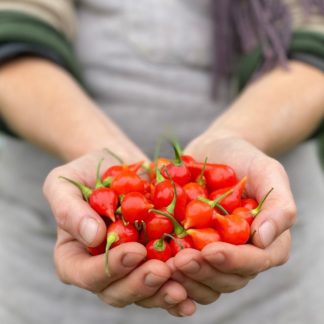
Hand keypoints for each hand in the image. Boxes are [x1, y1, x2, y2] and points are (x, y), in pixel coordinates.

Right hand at [43, 149, 192, 315]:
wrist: (117, 163)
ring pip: (144, 292)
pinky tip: (194, 290)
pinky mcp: (154, 258)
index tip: (134, 251)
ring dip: (163, 292)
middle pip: (117, 292)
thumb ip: (69, 209)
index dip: (110, 268)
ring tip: (184, 285)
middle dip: (140, 284)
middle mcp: (102, 268)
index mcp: (74, 257)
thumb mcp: (65, 183)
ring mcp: (130, 266)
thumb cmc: (85, 173)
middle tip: (162, 271)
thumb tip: (93, 237)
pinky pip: (166, 280)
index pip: (86, 274)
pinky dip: (181, 288)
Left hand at [168, 134, 294, 303]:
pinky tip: (154, 261)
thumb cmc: (244, 159)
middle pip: (227, 278)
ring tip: (165, 264)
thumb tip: (265, 239)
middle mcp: (242, 254)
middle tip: (180, 261)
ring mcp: (215, 253)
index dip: (234, 261)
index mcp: (266, 242)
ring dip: (185, 277)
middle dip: (204, 271)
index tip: (211, 251)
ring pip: (204, 281)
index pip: (255, 261)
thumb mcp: (267, 172)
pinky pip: (183, 269)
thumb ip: (278, 204)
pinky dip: (170, 269)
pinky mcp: (192, 248)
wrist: (214, 150)